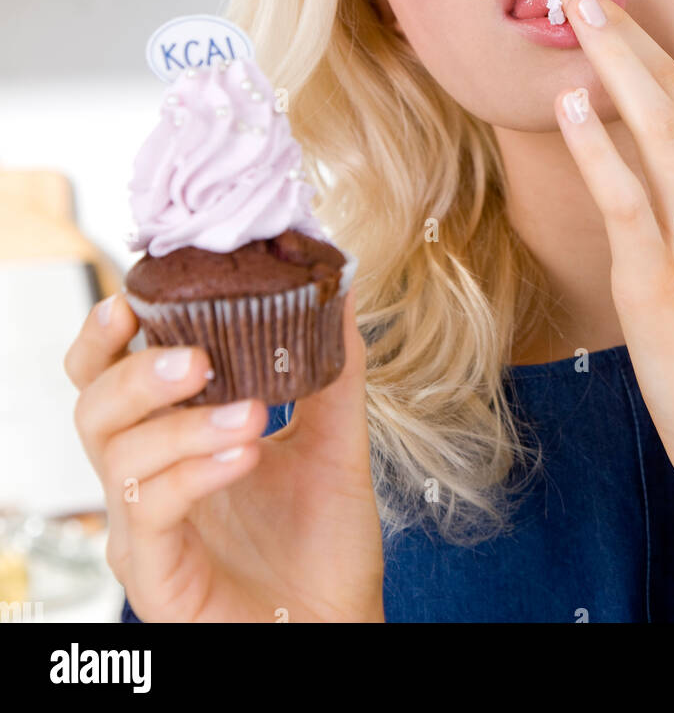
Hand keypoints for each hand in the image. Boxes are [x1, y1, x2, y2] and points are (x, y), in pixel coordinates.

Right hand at [65, 284, 384, 622]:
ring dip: (184, 424)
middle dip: (137, 369)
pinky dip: (195, 472)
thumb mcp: (336, 439)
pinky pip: (150, 512)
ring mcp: (143, 529)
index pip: (109, 372)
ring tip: (251, 413)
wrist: (340, 626)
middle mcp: (145, 477)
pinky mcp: (154, 575)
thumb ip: (333, 367)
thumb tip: (342, 286)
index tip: (135, 296)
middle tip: (198, 357)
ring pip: (120, 456)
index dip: (107, 332)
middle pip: (93, 405)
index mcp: (172, 434)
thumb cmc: (325, 541)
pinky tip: (245, 455)